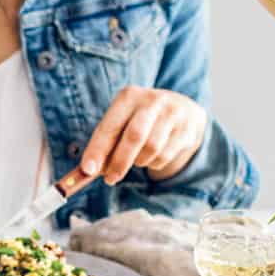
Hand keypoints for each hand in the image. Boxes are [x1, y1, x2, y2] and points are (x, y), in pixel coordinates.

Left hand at [81, 86, 207, 184]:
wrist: (183, 110)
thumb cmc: (142, 119)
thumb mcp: (123, 121)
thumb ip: (107, 143)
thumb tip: (89, 170)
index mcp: (129, 96)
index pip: (110, 126)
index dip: (97, 149)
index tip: (87, 169)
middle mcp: (152, 101)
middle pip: (134, 137)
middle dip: (119, 162)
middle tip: (109, 179)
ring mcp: (172, 114)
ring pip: (151, 149)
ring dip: (139, 162)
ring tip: (136, 159)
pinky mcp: (187, 129)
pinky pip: (165, 156)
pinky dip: (154, 163)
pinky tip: (153, 156)